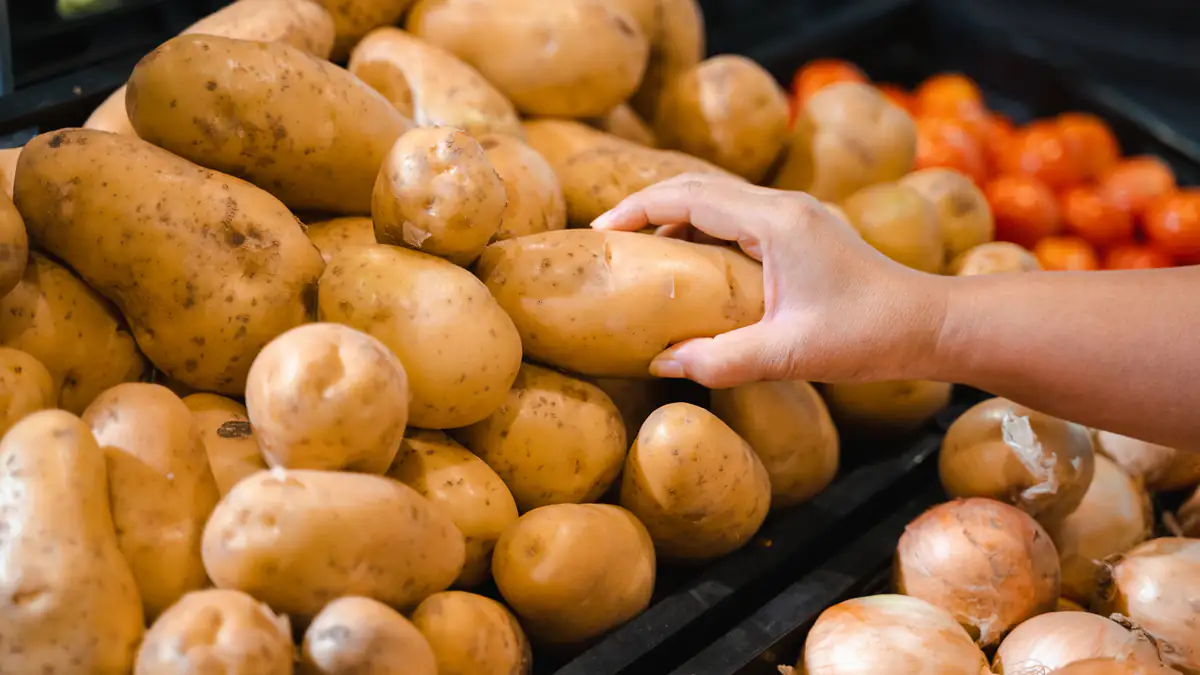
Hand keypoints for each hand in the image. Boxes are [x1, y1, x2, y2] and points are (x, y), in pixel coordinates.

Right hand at [591, 174, 947, 388]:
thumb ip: (719, 360)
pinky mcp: (803, 232)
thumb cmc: (869, 336)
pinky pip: (738, 218)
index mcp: (775, 221)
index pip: (688, 195)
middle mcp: (783, 206)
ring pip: (718, 200)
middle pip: (697, 187)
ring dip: (676, 219)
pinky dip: (704, 231)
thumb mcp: (788, 354)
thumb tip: (660, 362)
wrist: (931, 324)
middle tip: (609, 239)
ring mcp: (796, 215)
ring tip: (641, 254)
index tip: (601, 231)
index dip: (637, 209)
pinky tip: (692, 267)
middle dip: (648, 207)